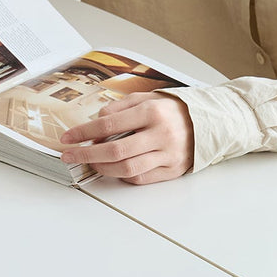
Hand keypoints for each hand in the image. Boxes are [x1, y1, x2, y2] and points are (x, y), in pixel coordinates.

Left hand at [59, 93, 193, 184]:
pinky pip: (140, 178)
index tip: (68, 137)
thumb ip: (119, 108)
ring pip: (127, 168)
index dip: (84, 132)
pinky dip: (122, 175)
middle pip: (115, 150)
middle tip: (70, 155)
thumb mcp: (146, 98)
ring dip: (103, 168)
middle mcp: (160, 134)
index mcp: (151, 112)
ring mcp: (167, 155)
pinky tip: (114, 168)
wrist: (208, 123)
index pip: (109, 124)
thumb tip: (96, 122)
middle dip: (87, 154)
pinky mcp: (172, 171)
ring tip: (90, 162)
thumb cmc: (172, 110)